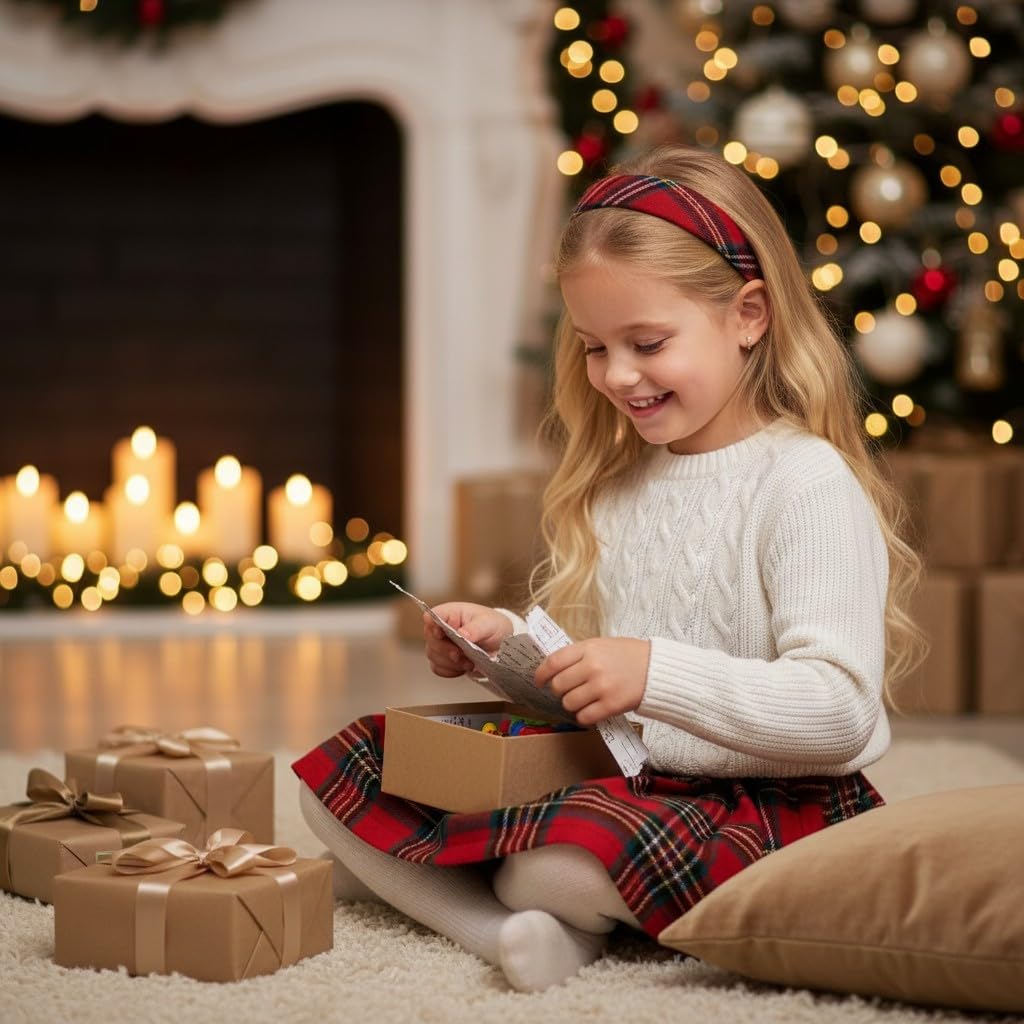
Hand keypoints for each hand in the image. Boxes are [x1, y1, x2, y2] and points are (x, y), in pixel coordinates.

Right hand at [423, 602, 514, 677]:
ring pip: (433, 656)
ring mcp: (440, 644)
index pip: (431, 616)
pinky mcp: (443, 660)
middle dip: (446, 650)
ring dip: (451, 663)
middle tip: (461, 654)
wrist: (500, 643)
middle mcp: (442, 628)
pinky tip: (463, 666)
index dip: (432, 626)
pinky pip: (438, 668)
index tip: (441, 635)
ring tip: (468, 662)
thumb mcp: (489, 624)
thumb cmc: (492, 626)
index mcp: (450, 613)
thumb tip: (462, 634)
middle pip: (430, 640)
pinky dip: (451, 670)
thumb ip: (475, 628)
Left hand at [534, 637, 649, 725]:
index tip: (539, 681)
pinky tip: (591, 711)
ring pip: (569, 703)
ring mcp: (601, 687)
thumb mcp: (601, 645)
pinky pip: (584, 717)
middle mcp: (592, 667)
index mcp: (588, 648)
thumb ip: (579, 655)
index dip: (541, 674)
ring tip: (582, 701)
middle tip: (567, 691)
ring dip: (571, 705)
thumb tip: (553, 669)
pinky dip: (583, 716)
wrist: (657, 669)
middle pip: (558, 685)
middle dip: (559, 691)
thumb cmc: (628, 656)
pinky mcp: (611, 705)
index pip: (553, 662)